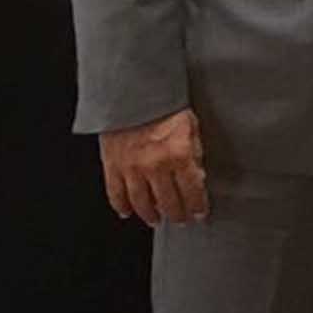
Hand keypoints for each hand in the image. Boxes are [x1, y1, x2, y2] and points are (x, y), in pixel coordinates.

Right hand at [100, 108, 206, 226]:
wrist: (133, 92)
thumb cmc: (165, 106)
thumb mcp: (191, 127)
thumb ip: (195, 154)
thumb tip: (197, 177)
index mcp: (179, 155)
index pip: (192, 191)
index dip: (197, 206)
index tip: (200, 213)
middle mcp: (155, 165)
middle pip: (168, 202)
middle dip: (177, 214)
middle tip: (180, 220)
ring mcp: (132, 168)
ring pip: (141, 203)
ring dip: (150, 214)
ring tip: (156, 219)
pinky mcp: (112, 166)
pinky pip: (115, 193)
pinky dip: (121, 206)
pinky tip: (127, 212)